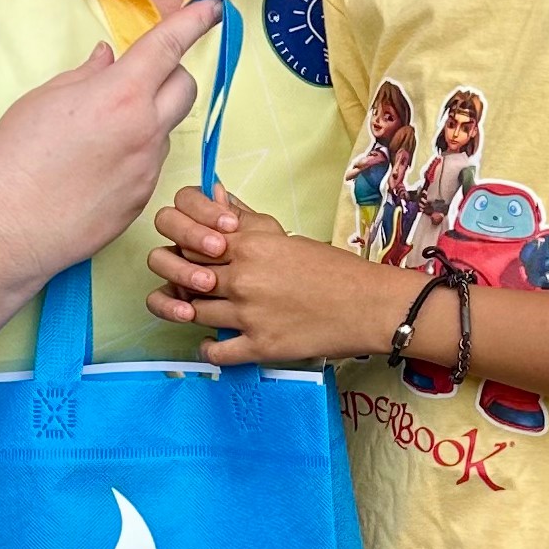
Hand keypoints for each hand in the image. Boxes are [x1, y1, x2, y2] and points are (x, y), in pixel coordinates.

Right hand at [0, 0, 222, 285]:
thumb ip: (86, 75)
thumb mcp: (42, 100)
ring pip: (165, 127)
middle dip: (169, 74)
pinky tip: (96, 167)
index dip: (194, 21)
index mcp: (120, 95)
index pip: (169, 46)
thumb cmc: (14, 160)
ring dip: (147, 117)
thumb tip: (108, 58)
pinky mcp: (143, 199)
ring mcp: (148, 168)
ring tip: (97, 135)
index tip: (212, 8)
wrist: (7, 230)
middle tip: (137, 78)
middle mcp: (145, 129)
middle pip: (185, 86)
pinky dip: (134, 153)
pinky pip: (150, 163)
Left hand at [146, 189, 397, 364]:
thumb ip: (246, 221)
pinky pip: (215, 352)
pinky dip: (208, 349)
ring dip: (191, 313)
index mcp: (249, 246)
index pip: (190, 241)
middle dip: (181, 280)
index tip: (191, 255)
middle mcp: (242, 279)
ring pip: (193, 313)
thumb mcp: (286, 237)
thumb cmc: (333, 269)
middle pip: (185, 276)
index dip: (184, 249)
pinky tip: (214, 343)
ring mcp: (248, 315)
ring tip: (199, 312)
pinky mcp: (260, 346)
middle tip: (190, 285)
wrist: (368, 306)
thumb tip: (217, 196)